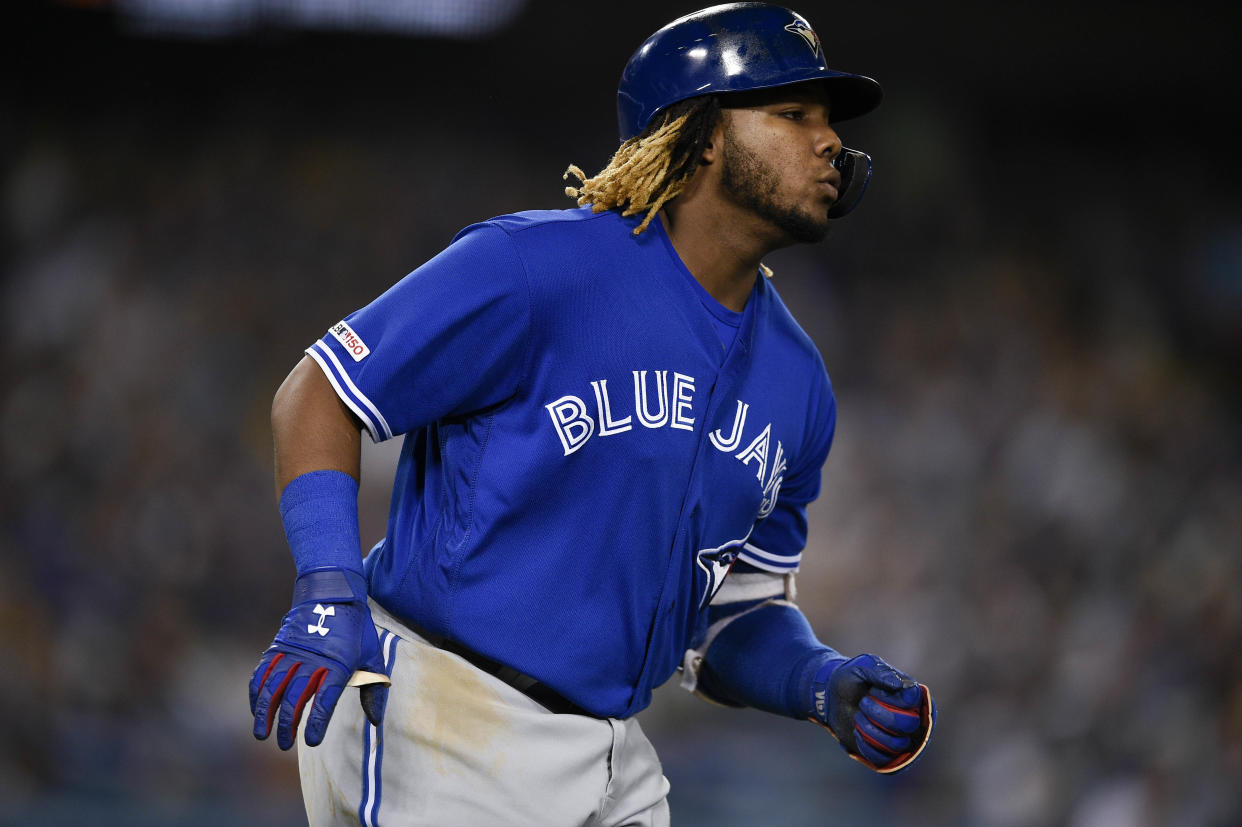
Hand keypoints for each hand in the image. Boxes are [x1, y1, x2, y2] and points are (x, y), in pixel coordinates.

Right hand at [249, 567, 389, 749]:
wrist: (333, 593)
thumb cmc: (356, 630)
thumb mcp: (372, 656)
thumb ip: (374, 689)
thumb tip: (375, 720)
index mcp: (338, 664)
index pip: (326, 698)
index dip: (318, 721)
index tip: (311, 741)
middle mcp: (313, 660)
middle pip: (296, 696)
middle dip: (288, 724)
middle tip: (284, 745)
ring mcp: (292, 652)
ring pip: (274, 686)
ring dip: (265, 712)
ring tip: (261, 733)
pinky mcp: (278, 646)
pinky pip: (263, 672)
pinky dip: (257, 691)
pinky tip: (256, 709)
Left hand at [812, 653, 935, 772]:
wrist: (831, 697)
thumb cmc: (850, 678)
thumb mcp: (862, 666)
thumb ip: (880, 671)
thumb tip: (899, 684)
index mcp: (909, 694)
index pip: (914, 701)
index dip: (891, 698)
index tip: (872, 689)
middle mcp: (910, 716)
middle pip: (909, 724)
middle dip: (880, 714)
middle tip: (863, 702)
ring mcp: (900, 736)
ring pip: (897, 744)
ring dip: (871, 730)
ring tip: (858, 717)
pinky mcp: (886, 753)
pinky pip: (884, 759)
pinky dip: (867, 746)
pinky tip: (857, 732)